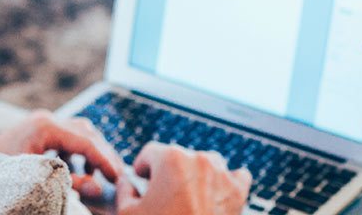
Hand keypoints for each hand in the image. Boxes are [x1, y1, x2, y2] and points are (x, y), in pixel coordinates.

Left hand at [0, 111, 124, 197]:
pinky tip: (82, 170)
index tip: (118, 177)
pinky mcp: (39, 129)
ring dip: (93, 152)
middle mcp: (46, 119)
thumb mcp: (36, 177)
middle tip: (117, 175)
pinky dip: (79, 152)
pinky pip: (68, 136)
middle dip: (104, 154)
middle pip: (87, 132)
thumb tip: (97, 188)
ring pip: (80, 132)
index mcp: (45, 127)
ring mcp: (42, 122)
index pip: (86, 141)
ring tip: (102, 174)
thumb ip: (69, 182)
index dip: (105, 160)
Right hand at [118, 143, 251, 214]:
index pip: (150, 153)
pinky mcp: (239, 191)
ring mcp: (222, 174)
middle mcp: (199, 159)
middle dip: (169, 175)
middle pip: (179, 158)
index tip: (143, 179)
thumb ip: (123, 191)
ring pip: (207, 164)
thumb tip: (126, 183)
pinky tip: (215, 197)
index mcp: (171, 159)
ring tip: (188, 200)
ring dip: (197, 177)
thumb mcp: (127, 214)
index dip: (143, 168)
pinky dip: (226, 184)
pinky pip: (236, 177)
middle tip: (163, 197)